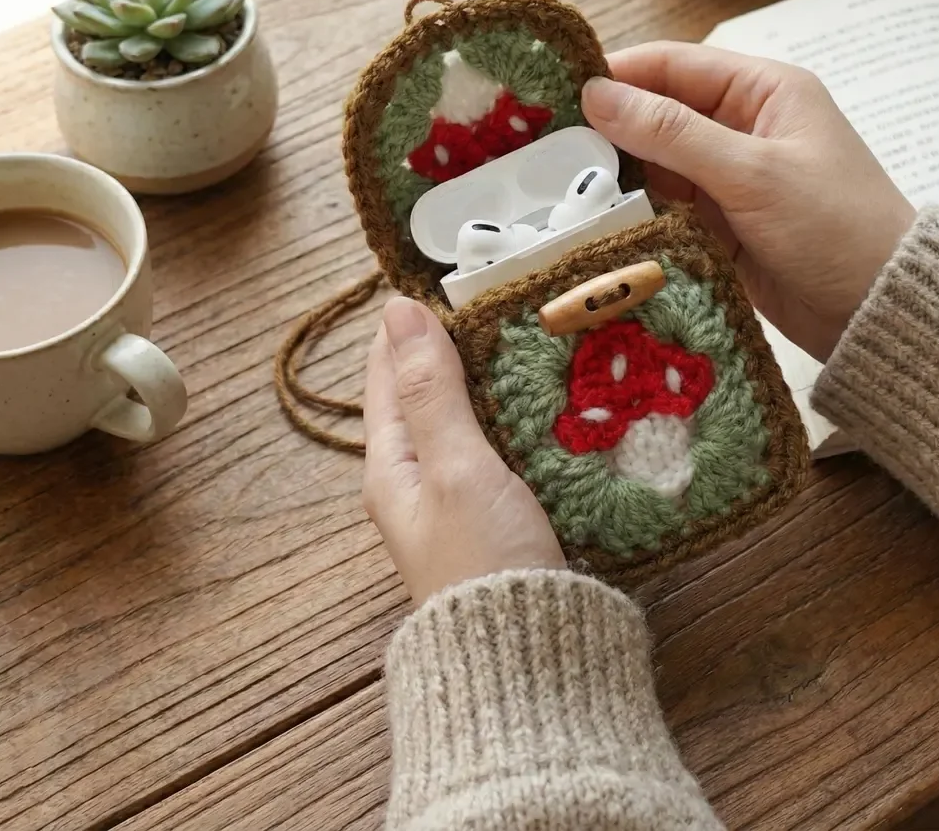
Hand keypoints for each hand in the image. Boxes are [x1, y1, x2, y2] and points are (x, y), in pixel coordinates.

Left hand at [362, 296, 565, 604]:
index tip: (445, 278)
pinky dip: (518, 416)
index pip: (387, 372)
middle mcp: (417, 480)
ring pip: (468, 419)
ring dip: (491, 380)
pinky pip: (501, 447)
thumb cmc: (484, 561)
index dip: (408, 325)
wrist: (529, 660)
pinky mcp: (499, 514)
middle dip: (456, 347)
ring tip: (532, 336)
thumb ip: (431, 390)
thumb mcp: (455, 466)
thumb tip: (397, 309)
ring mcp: (459, 499)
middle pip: (428, 394)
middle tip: (502, 300)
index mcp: (391, 465)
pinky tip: (551, 399)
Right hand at [582, 42, 914, 361]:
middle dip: (606, 131)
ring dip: (616, 178)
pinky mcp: (721, 227)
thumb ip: (672, 133)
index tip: (556, 91)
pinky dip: (635, 215)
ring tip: (555, 189)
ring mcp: (729, 180)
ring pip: (655, 167)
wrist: (880, 314)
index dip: (616, 74)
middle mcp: (742, 128)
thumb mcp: (753, 173)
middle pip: (657, 116)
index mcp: (763, 92)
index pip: (674, 66)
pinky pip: (665, 210)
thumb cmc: (836, 227)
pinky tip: (594, 223)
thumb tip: (596, 94)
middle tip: (543, 147)